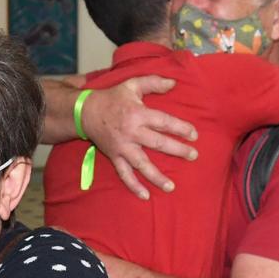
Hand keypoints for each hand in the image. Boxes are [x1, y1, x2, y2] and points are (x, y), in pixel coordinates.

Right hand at [83, 75, 198, 199]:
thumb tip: (174, 83)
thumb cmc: (112, 98)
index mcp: (138, 114)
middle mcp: (132, 132)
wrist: (85, 112)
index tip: (194, 135)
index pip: (164, 122)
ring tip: (171, 187)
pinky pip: (124, 174)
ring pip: (142, 164)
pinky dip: (133, 186)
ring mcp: (123, 147)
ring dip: (156, 176)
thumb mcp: (132, 84)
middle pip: (158, 143)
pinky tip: (145, 196)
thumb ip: (153, 82)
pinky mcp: (114, 156)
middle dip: (177, 150)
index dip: (180, 128)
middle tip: (193, 156)